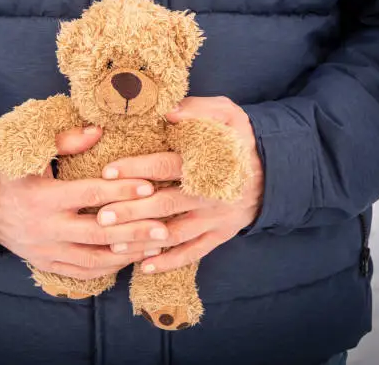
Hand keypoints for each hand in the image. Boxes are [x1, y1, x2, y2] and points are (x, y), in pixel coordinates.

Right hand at [0, 126, 168, 279]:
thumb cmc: (13, 179)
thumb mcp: (30, 155)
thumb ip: (65, 140)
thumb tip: (99, 130)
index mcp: (44, 198)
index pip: (90, 194)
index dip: (121, 190)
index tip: (149, 186)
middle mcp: (46, 228)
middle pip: (98, 233)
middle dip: (134, 231)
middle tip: (165, 227)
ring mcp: (46, 250)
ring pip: (93, 259)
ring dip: (127, 255)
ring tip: (156, 246)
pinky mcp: (47, 264)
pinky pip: (82, 272)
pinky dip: (108, 268)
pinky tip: (130, 259)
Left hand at [97, 96, 263, 273]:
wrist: (277, 170)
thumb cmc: (241, 139)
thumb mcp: (227, 114)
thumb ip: (197, 109)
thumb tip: (167, 112)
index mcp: (207, 163)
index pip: (165, 166)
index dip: (136, 169)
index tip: (108, 172)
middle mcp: (210, 195)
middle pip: (164, 205)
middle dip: (130, 212)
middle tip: (101, 217)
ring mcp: (216, 219)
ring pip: (174, 234)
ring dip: (143, 241)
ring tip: (113, 244)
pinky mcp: (221, 235)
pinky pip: (194, 253)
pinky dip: (170, 262)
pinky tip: (144, 267)